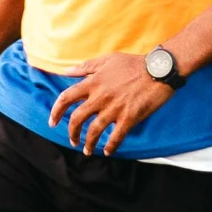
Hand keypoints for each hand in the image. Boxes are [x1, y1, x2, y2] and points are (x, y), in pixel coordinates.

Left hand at [47, 53, 173, 154]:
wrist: (159, 70)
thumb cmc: (134, 63)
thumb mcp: (107, 60)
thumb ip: (85, 67)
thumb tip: (66, 71)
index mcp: (93, 83)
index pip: (66, 98)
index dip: (56, 111)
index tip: (52, 121)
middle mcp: (100, 97)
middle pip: (76, 119)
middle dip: (71, 133)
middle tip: (73, 140)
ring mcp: (114, 109)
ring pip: (93, 131)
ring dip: (88, 144)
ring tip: (87, 151)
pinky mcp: (129, 118)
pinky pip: (116, 137)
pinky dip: (110, 147)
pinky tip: (108, 151)